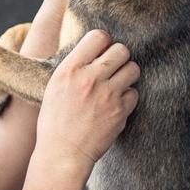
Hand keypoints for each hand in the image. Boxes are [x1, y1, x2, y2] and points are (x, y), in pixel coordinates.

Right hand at [36, 29, 139, 169]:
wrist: (62, 154)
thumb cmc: (55, 122)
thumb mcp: (55, 87)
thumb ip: (74, 67)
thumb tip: (94, 51)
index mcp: (70, 69)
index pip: (98, 36)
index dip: (104, 42)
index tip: (101, 52)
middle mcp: (89, 78)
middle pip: (121, 49)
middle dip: (119, 57)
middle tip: (112, 69)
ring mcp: (107, 94)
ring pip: (133, 68)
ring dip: (127, 75)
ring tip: (117, 85)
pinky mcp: (120, 111)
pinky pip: (134, 93)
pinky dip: (127, 98)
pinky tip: (115, 105)